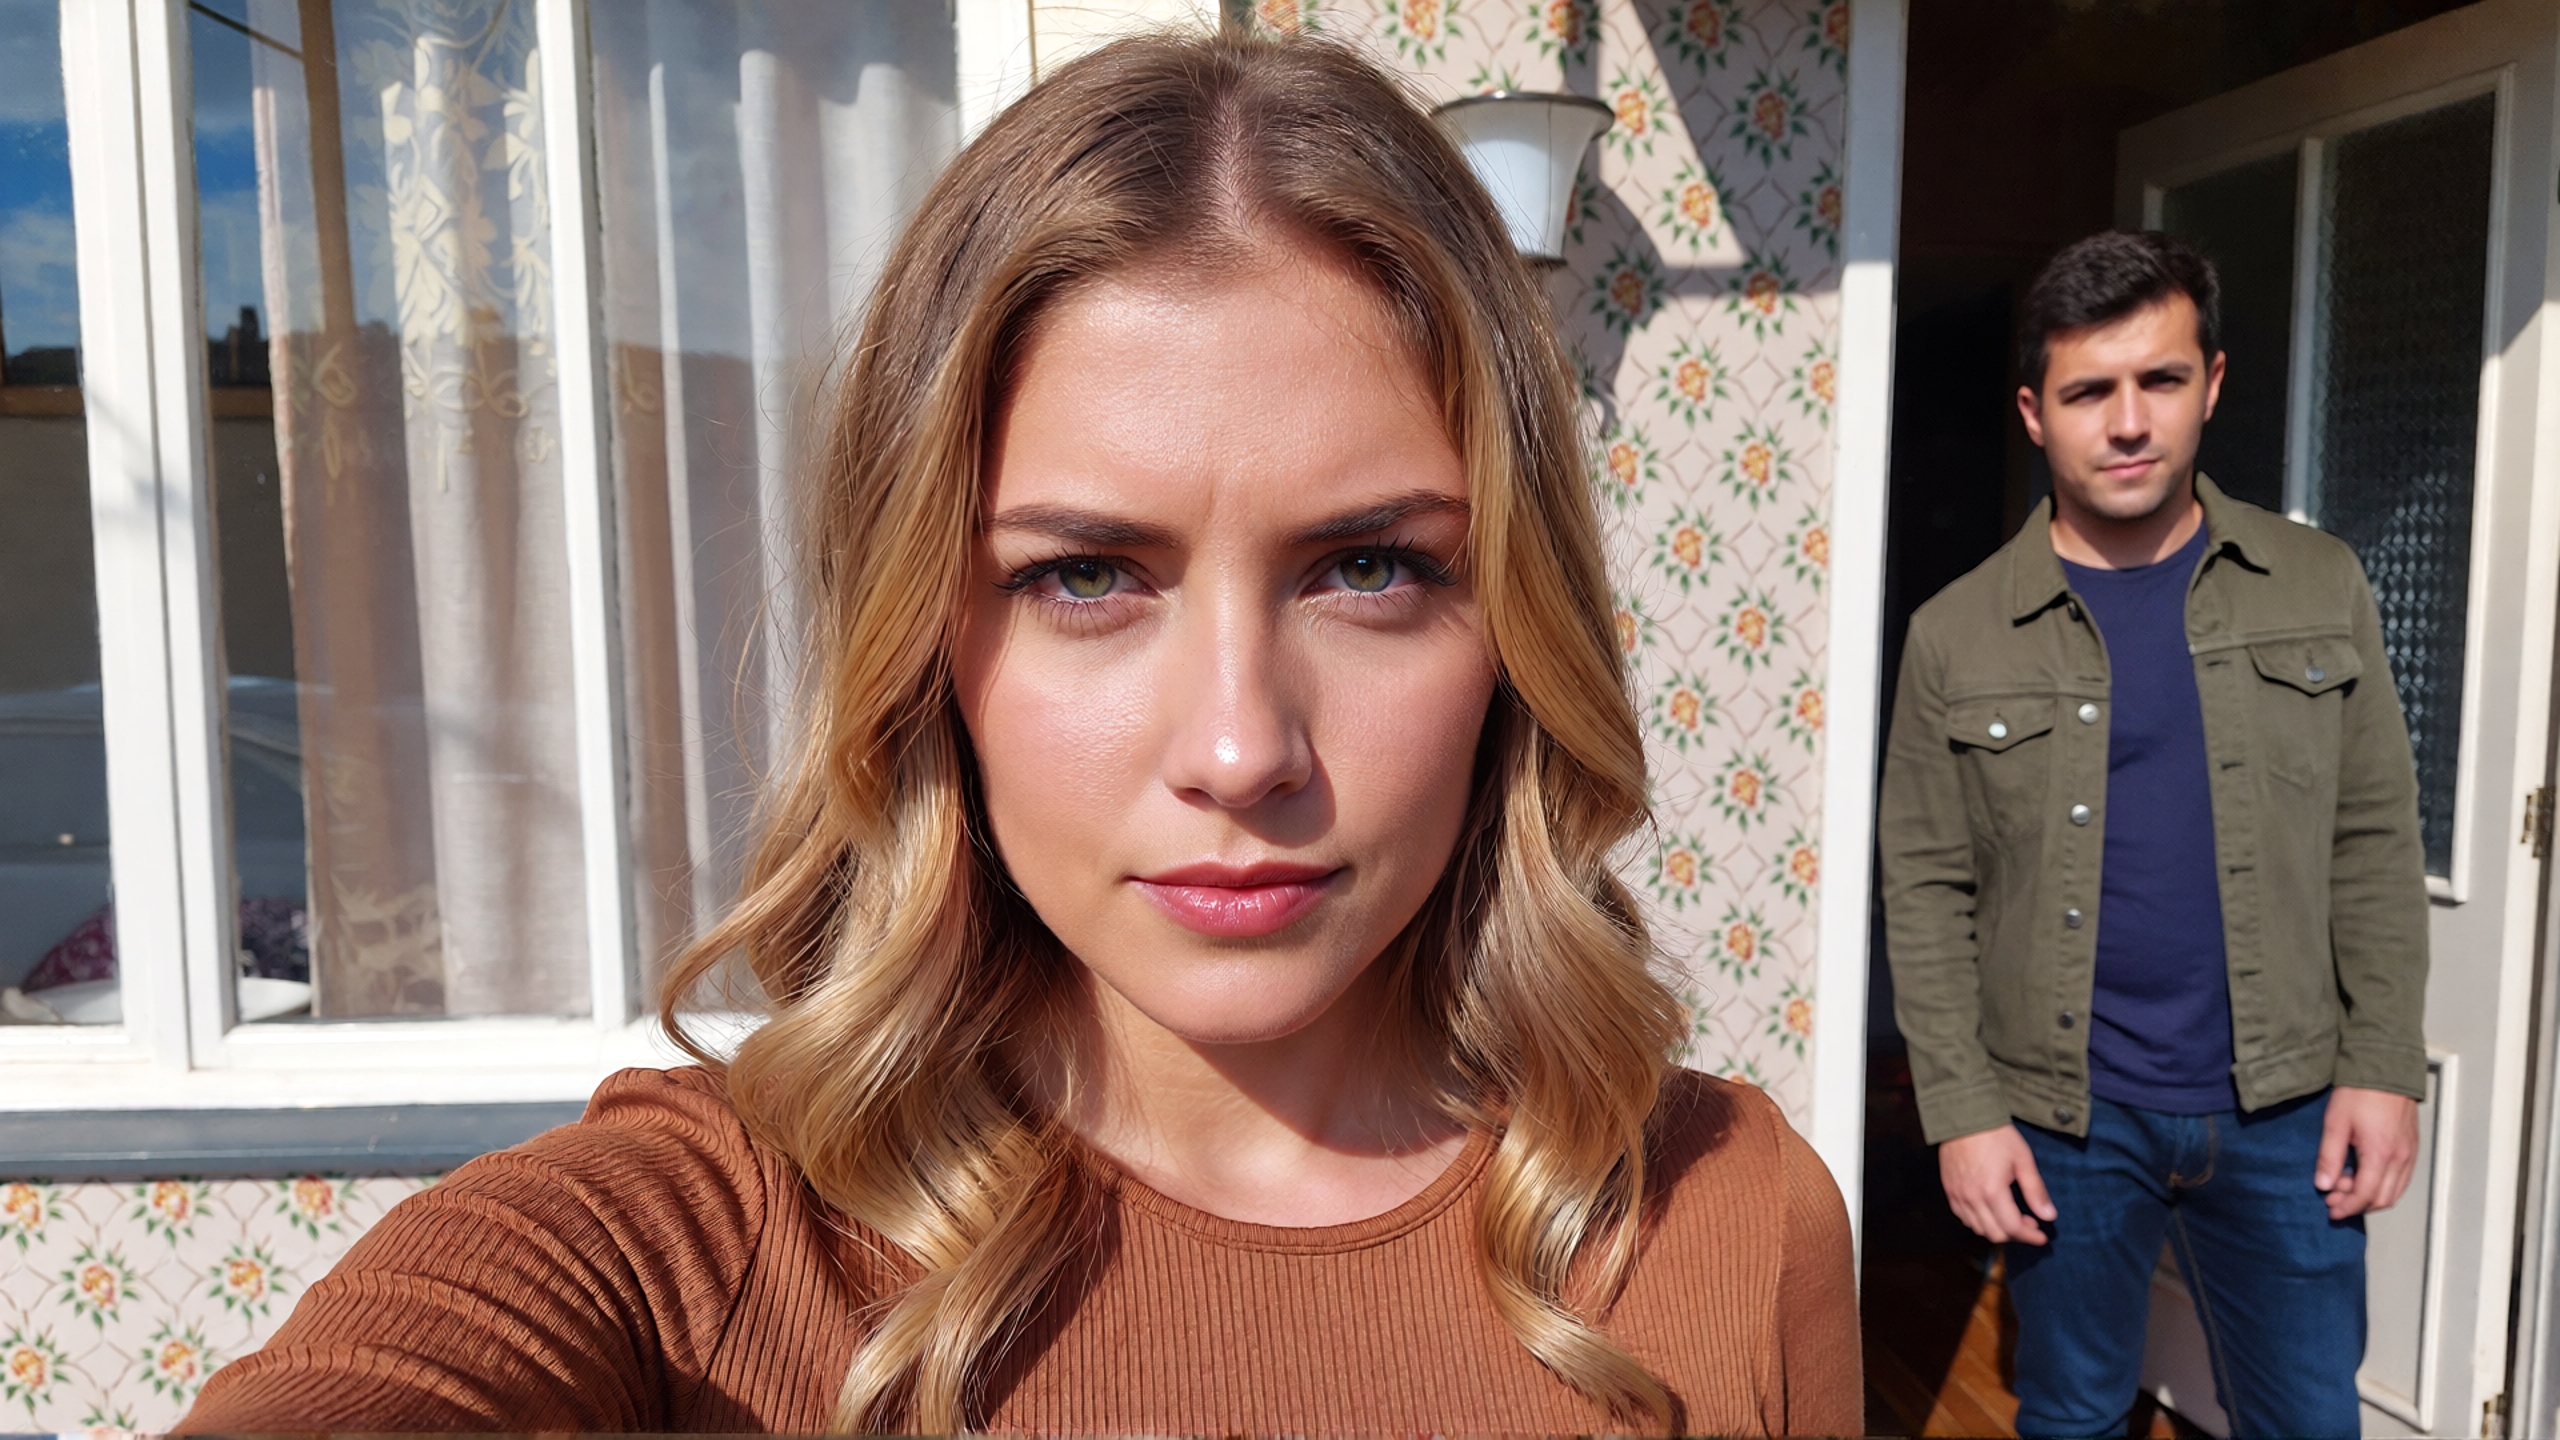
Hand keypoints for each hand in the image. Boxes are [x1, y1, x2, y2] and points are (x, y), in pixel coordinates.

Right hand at [1939, 1124, 2056, 1244]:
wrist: (1965, 1117)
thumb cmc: (1996, 1135)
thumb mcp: (2023, 1160)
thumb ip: (2035, 1190)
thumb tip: (2049, 1216)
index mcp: (1992, 1191)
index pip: (2012, 1227)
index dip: (2030, 1236)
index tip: (2042, 1236)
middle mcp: (1972, 1198)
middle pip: (1995, 1233)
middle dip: (2016, 1234)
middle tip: (2029, 1224)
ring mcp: (1957, 1195)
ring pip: (1978, 1229)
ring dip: (1997, 1229)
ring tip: (2010, 1217)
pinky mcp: (1949, 1190)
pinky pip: (1963, 1217)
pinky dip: (1978, 1221)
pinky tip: (1990, 1210)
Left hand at [2316, 1085, 2418, 1220]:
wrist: (2384, 1068)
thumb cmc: (2360, 1092)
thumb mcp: (2335, 1123)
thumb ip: (2329, 1157)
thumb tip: (2324, 1184)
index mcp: (2381, 1154)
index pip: (2366, 1195)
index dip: (2347, 1207)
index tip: (2332, 1210)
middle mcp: (2400, 1157)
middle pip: (2383, 1198)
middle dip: (2357, 1204)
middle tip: (2334, 1198)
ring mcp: (2409, 1153)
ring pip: (2394, 1191)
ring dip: (2370, 1196)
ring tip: (2345, 1186)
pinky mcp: (2411, 1147)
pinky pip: (2401, 1178)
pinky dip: (2383, 1185)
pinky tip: (2363, 1176)